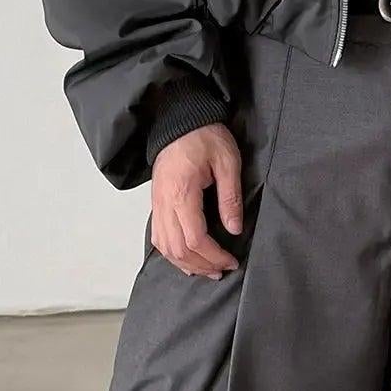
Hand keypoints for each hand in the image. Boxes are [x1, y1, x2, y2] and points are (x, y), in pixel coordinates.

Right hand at [149, 123, 243, 279]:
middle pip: (178, 249)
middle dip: (202, 265)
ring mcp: (157, 204)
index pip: (195, 239)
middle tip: (223, 269)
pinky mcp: (156, 202)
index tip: (231, 260)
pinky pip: (159, 237)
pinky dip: (172, 254)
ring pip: (165, 247)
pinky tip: (186, 259)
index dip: (214, 256)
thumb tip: (234, 229)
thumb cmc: (204, 136)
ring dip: (186, 264)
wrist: (179, 120)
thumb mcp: (227, 160)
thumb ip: (230, 197)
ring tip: (208, 269)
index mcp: (182, 193)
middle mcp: (164, 203)